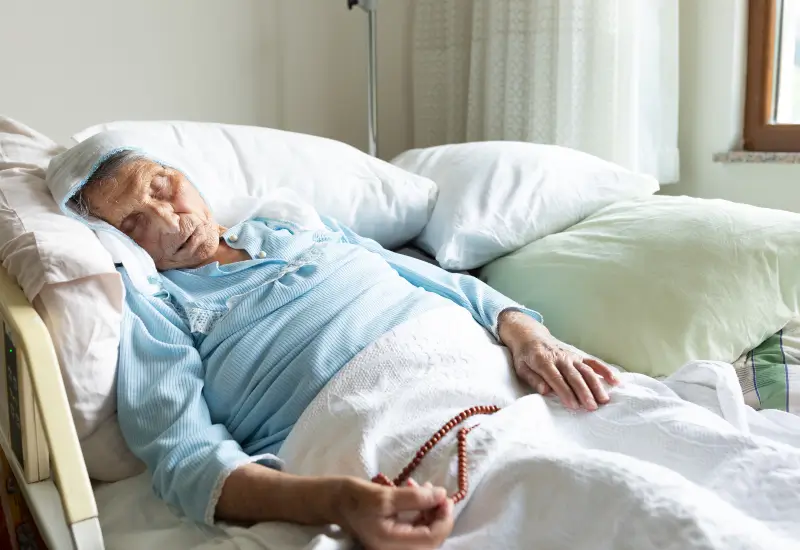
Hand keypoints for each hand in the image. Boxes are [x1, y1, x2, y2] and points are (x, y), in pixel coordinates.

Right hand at [335, 477, 453, 549]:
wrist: (332, 500)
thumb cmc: (354, 497)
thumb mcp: (384, 495)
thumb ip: (414, 497)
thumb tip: (441, 495)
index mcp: (391, 545)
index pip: (430, 540)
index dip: (444, 519)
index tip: (445, 497)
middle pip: (430, 539)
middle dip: (438, 514)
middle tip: (437, 491)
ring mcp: (393, 545)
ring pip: (425, 532)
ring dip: (429, 510)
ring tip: (422, 487)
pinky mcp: (393, 537)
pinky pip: (415, 528)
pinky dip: (420, 511)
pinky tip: (415, 492)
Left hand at [498, 310, 618, 410]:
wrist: (530, 336)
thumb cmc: (525, 356)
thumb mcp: (521, 368)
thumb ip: (533, 379)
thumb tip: (545, 390)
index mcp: (543, 361)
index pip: (556, 379)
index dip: (565, 392)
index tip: (573, 405)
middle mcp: (560, 357)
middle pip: (574, 376)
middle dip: (584, 392)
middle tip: (592, 407)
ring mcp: (571, 356)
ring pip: (586, 371)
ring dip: (596, 385)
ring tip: (604, 400)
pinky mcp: (578, 356)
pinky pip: (594, 363)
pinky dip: (605, 371)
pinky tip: (615, 381)